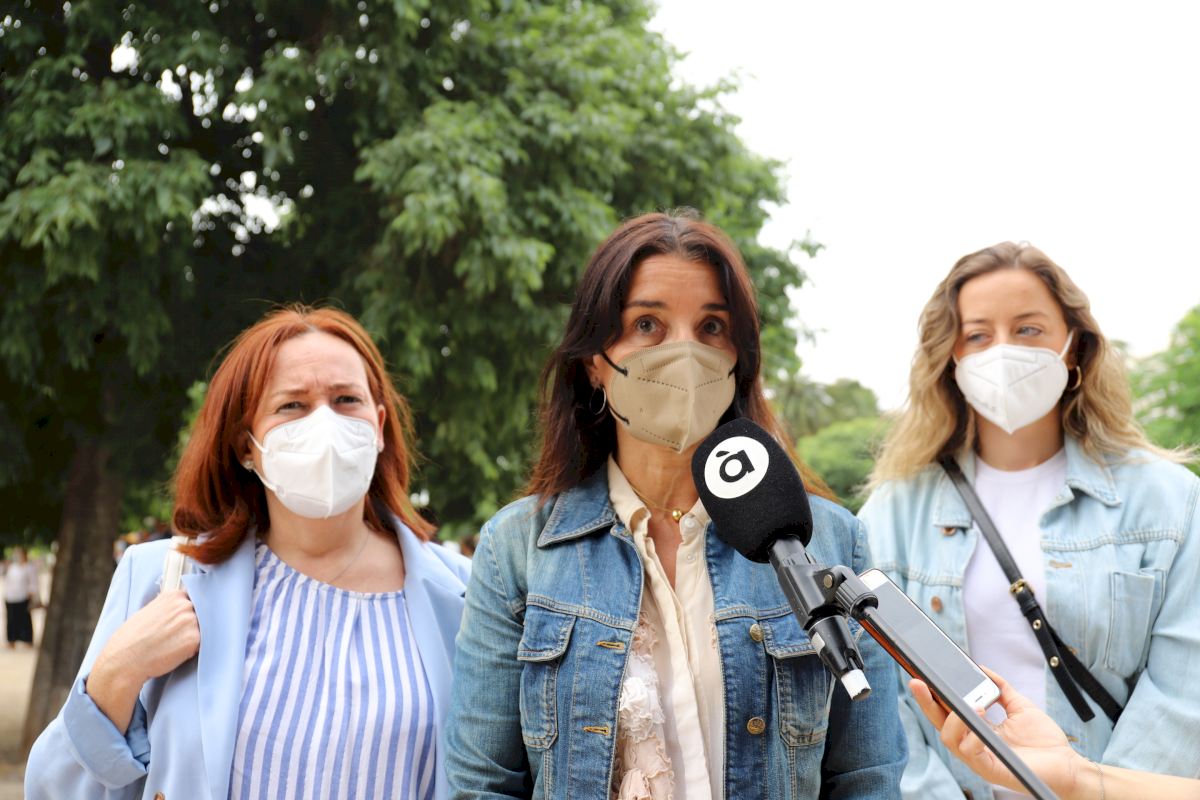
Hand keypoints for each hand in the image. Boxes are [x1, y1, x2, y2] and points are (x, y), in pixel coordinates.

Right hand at [87, 590, 200, 731]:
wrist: (125, 660)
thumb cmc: (132, 639)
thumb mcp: (150, 612)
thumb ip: (169, 608)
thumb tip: (185, 608)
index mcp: (173, 595)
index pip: (195, 599)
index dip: (191, 612)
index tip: (184, 622)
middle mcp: (184, 604)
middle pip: (202, 614)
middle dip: (194, 625)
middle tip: (175, 638)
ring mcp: (191, 621)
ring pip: (202, 629)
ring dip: (193, 638)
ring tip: (172, 646)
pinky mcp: (194, 639)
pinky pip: (200, 645)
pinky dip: (191, 651)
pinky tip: (174, 654)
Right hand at [909, 666, 1087, 797]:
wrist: (1067, 764)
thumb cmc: (1044, 740)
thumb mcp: (1019, 705)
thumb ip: (1001, 688)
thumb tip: (982, 668)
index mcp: (977, 731)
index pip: (946, 714)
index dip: (931, 697)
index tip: (920, 678)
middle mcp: (973, 745)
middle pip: (939, 725)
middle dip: (925, 703)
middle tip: (918, 683)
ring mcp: (979, 759)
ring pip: (949, 739)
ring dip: (955, 719)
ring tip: (971, 705)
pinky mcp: (990, 769)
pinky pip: (969, 753)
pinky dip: (971, 734)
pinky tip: (981, 718)